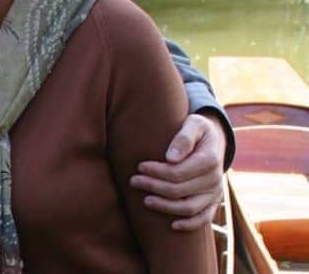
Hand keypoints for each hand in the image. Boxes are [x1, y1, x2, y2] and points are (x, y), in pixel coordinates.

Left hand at [130, 113, 225, 229]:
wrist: (214, 139)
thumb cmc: (198, 129)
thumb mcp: (193, 123)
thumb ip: (183, 137)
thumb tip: (171, 158)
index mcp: (210, 159)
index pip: (178, 172)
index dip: (157, 171)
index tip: (139, 167)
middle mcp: (215, 179)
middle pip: (180, 190)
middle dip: (154, 186)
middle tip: (133, 181)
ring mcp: (215, 193)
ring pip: (189, 208)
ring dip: (165, 207)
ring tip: (145, 200)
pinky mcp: (214, 201)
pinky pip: (204, 218)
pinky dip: (189, 224)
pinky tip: (172, 225)